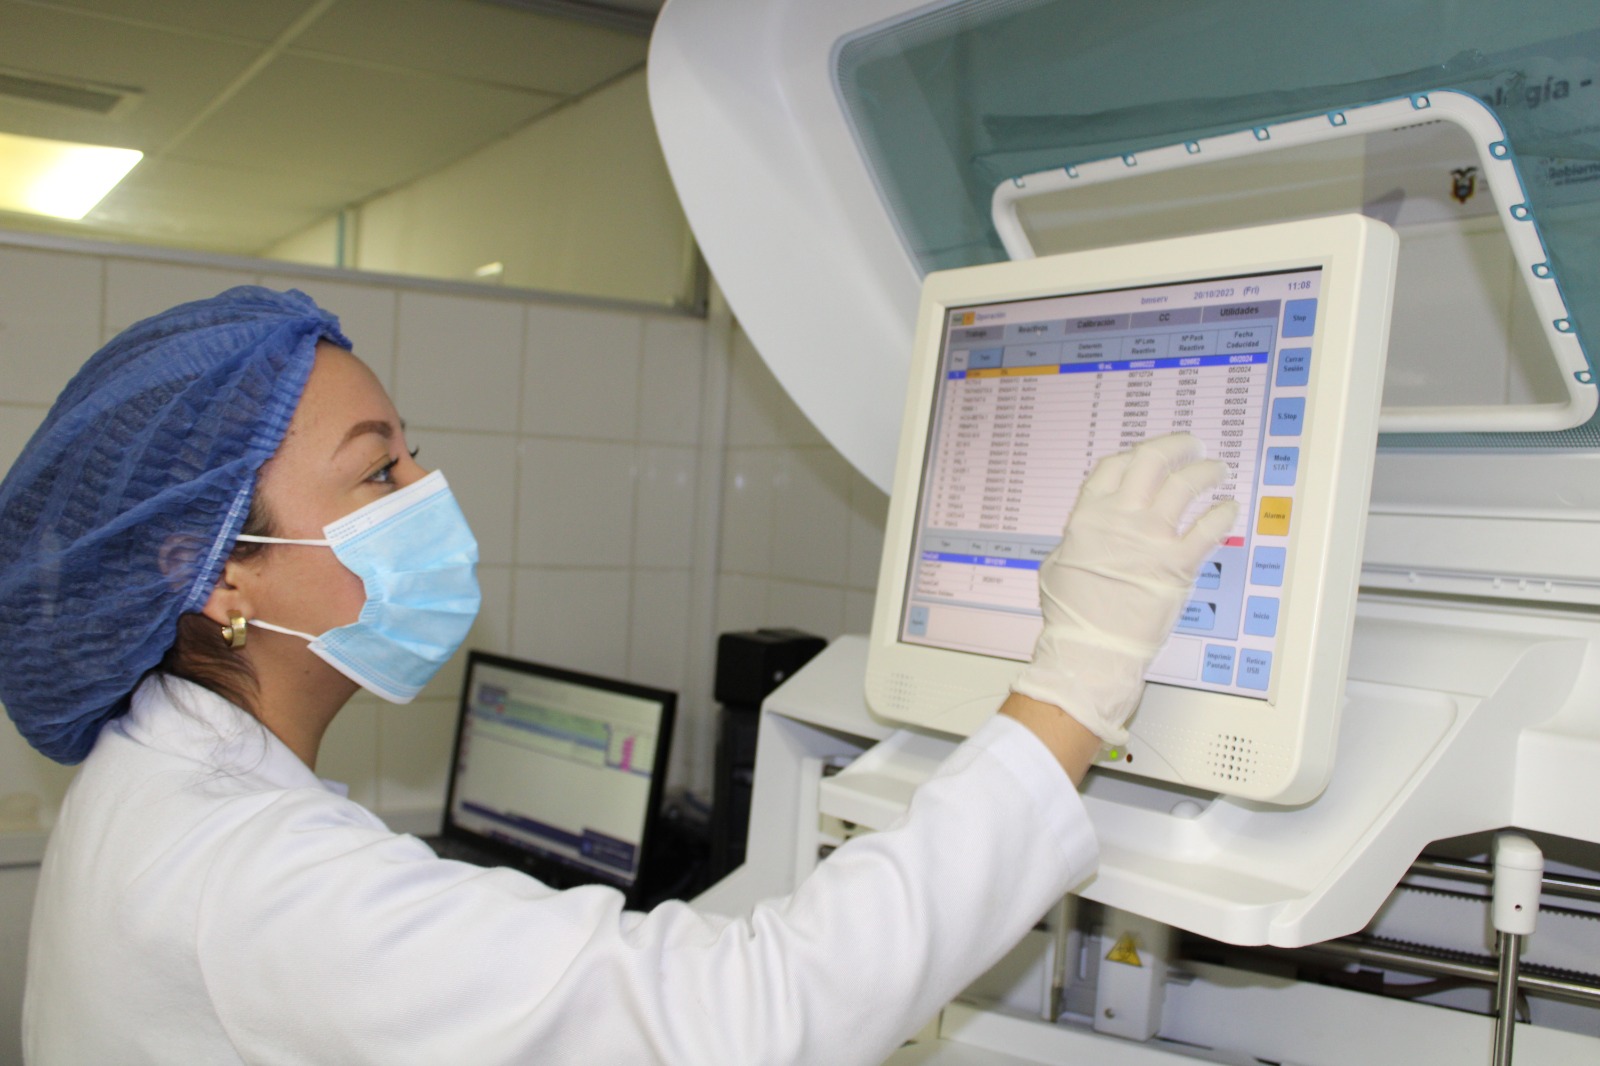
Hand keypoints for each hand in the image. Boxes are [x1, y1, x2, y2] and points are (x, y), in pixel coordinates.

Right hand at [1011, 434, 1237, 744]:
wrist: (1090, 647)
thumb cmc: (1070, 614)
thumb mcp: (1058, 563)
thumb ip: (1077, 538)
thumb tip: (1086, 532)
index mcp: (1089, 515)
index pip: (1116, 465)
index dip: (1136, 454)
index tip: (1149, 456)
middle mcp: (1121, 518)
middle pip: (1152, 459)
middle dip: (1177, 446)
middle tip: (1191, 446)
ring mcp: (1151, 539)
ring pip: (1185, 483)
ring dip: (1206, 471)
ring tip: (1216, 470)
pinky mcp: (1178, 564)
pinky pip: (1209, 526)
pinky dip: (1222, 512)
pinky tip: (1227, 509)